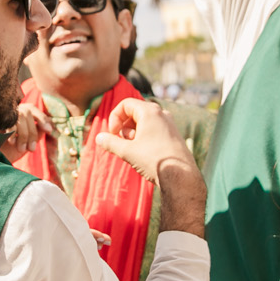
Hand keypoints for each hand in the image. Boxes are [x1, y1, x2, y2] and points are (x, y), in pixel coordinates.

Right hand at [0, 100, 56, 165]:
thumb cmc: (7, 152)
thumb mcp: (25, 143)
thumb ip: (36, 133)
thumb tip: (48, 125)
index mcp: (17, 114)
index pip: (32, 109)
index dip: (42, 118)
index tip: (49, 131)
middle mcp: (8, 110)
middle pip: (26, 113)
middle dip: (32, 132)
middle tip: (31, 149)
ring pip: (19, 115)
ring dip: (23, 133)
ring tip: (21, 149)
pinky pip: (7, 120)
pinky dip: (12, 130)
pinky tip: (11, 141)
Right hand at [94, 97, 205, 235]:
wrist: (181, 176)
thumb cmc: (154, 160)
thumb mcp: (127, 151)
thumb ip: (110, 143)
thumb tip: (99, 138)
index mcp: (150, 112)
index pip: (126, 104)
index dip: (114, 117)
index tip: (113, 134)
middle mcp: (162, 114)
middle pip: (135, 112)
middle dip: (124, 126)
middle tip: (123, 142)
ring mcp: (169, 124)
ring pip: (145, 122)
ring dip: (134, 133)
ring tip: (134, 149)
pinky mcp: (174, 135)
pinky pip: (154, 130)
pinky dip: (145, 138)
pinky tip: (145, 154)